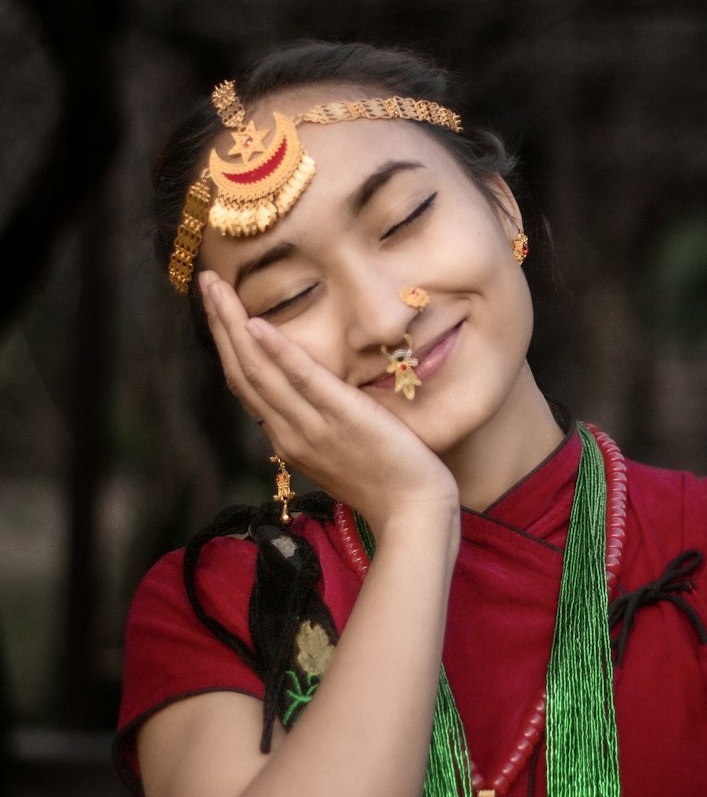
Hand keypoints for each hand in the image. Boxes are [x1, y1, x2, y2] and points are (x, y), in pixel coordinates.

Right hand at [199, 271, 457, 531]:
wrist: (413, 513)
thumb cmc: (386, 482)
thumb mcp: (340, 451)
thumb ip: (318, 423)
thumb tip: (309, 395)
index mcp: (287, 438)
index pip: (246, 384)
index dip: (227, 343)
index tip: (217, 307)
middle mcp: (289, 433)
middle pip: (242, 371)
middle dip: (219, 324)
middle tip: (204, 282)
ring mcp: (312, 427)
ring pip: (260, 371)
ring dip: (233, 326)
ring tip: (216, 288)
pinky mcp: (342, 418)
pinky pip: (304, 381)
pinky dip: (277, 352)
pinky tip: (256, 323)